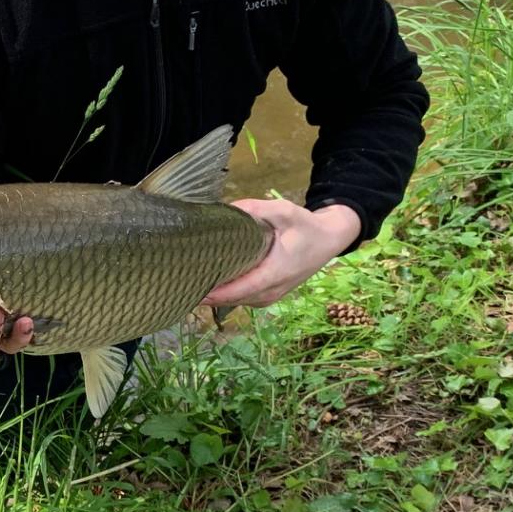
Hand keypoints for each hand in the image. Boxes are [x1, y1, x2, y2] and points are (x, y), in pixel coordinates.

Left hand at [204, 201, 361, 307]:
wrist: (329, 240)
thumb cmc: (306, 226)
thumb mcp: (284, 211)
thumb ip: (256, 210)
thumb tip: (227, 209)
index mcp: (275, 273)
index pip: (238, 291)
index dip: (213, 294)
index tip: (191, 288)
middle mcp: (272, 291)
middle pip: (233, 299)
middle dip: (208, 293)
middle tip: (182, 279)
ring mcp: (271, 297)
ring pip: (237, 302)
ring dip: (217, 295)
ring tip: (191, 280)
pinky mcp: (269, 296)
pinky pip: (243, 299)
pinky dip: (227, 294)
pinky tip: (211, 282)